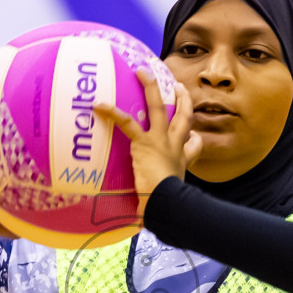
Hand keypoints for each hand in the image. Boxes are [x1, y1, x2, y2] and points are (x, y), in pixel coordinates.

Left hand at [93, 69, 202, 210]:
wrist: (165, 204)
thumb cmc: (164, 207)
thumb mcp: (167, 202)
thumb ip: (156, 205)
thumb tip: (144, 221)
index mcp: (182, 160)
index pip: (194, 145)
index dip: (194, 138)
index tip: (193, 135)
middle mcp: (175, 146)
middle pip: (184, 116)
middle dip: (182, 98)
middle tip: (177, 86)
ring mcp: (161, 141)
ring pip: (159, 107)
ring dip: (151, 87)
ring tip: (142, 71)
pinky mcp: (144, 142)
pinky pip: (127, 122)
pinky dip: (112, 113)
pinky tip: (99, 106)